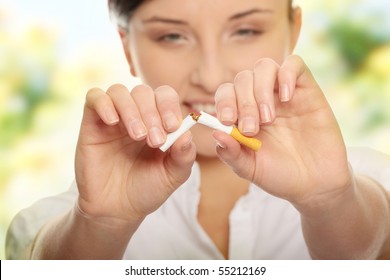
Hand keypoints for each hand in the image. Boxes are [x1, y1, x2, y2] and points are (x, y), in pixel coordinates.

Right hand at [75, 84, 195, 224]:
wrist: (117, 210)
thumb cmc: (147, 189)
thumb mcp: (173, 175)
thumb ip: (184, 155)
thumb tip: (188, 134)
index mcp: (158, 122)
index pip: (165, 96)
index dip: (169, 106)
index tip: (172, 127)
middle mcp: (136, 116)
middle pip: (143, 92)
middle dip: (152, 113)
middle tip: (155, 141)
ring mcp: (113, 118)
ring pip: (119, 92)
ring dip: (131, 110)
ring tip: (137, 136)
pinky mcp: (92, 124)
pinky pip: (94, 97)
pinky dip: (104, 104)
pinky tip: (113, 122)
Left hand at [214, 55, 352, 209]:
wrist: (316, 183)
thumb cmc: (280, 175)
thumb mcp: (250, 169)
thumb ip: (230, 154)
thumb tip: (215, 133)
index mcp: (243, 116)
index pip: (225, 93)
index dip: (223, 102)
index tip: (227, 121)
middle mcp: (261, 100)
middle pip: (242, 79)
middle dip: (243, 103)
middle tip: (251, 129)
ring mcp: (283, 93)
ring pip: (264, 66)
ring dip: (260, 90)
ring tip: (268, 118)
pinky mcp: (307, 90)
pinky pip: (295, 64)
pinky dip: (286, 75)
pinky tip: (286, 98)